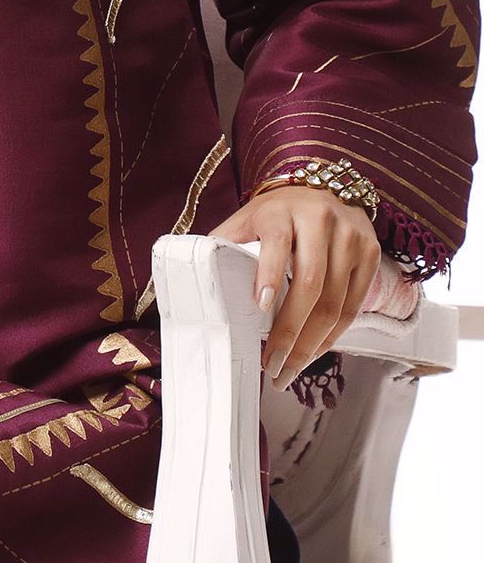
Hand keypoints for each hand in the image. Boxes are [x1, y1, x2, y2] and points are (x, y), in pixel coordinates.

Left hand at [209, 185, 381, 389]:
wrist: (321, 193)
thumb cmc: (273, 216)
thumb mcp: (244, 221)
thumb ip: (222, 248)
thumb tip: (192, 283)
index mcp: (281, 211)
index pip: (277, 242)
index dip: (269, 274)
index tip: (260, 306)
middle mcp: (320, 220)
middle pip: (311, 283)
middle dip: (290, 331)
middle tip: (272, 365)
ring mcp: (351, 237)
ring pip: (335, 302)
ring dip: (311, 344)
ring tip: (289, 369)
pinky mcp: (371, 254)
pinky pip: (353, 307)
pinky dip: (332, 336)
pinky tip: (313, 352)